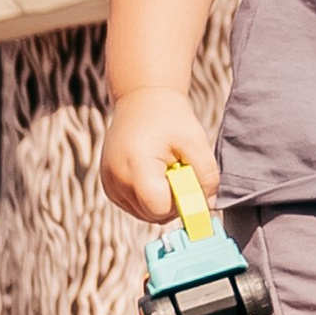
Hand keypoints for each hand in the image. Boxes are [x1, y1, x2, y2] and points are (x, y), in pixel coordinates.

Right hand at [101, 90, 219, 225]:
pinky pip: (135, 206)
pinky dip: (148, 196)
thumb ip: (206, 177)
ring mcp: (109, 184)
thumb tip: (207, 207)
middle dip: (172, 200)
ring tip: (164, 168)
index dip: (180, 202)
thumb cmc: (170, 117)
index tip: (188, 180)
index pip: (159, 209)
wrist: (142, 99)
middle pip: (152, 215)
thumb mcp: (196, 142)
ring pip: (144, 214)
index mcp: (135, 166)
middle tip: (178, 169)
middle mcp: (115, 179)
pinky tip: (153, 172)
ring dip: (160, 199)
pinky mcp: (108, 186)